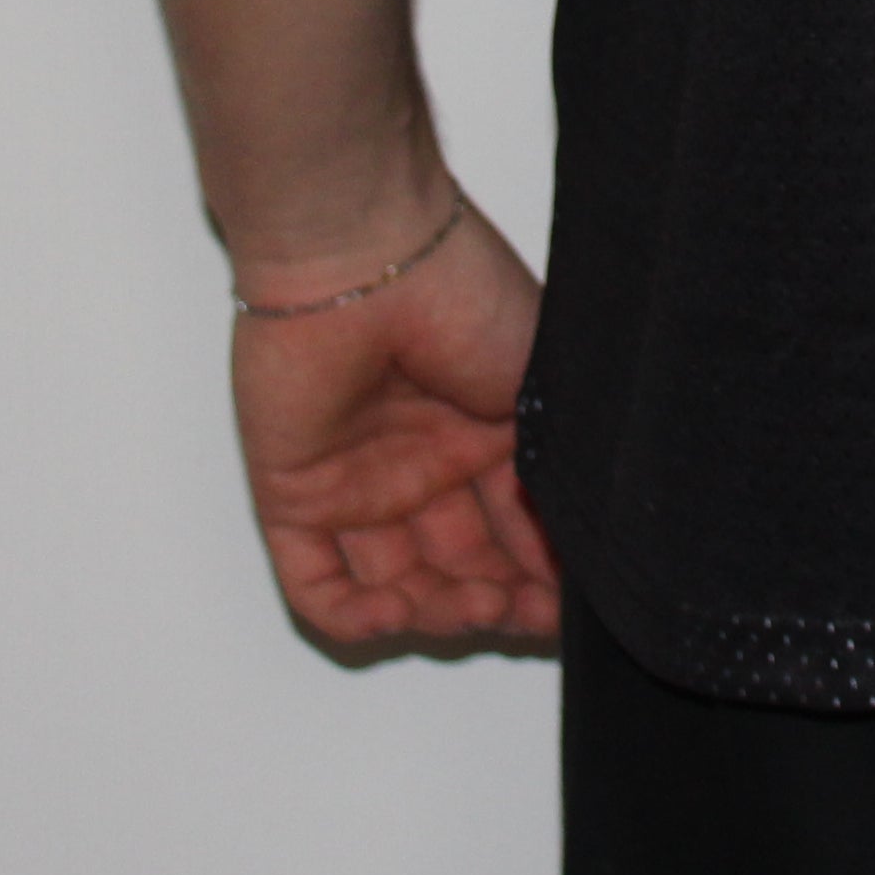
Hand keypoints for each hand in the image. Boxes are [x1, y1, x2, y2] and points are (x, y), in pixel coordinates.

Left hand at [226, 193, 562, 648]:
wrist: (370, 256)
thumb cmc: (464, 297)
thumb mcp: (541, 387)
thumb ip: (555, 469)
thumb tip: (580, 547)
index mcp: (484, 433)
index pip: (518, 529)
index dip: (548, 574)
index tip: (580, 603)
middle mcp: (422, 464)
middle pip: (463, 567)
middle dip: (502, 603)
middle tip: (534, 616)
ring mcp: (357, 484)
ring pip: (399, 585)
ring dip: (441, 613)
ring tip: (479, 606)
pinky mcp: (295, 496)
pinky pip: (318, 584)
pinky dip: (358, 618)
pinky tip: (402, 610)